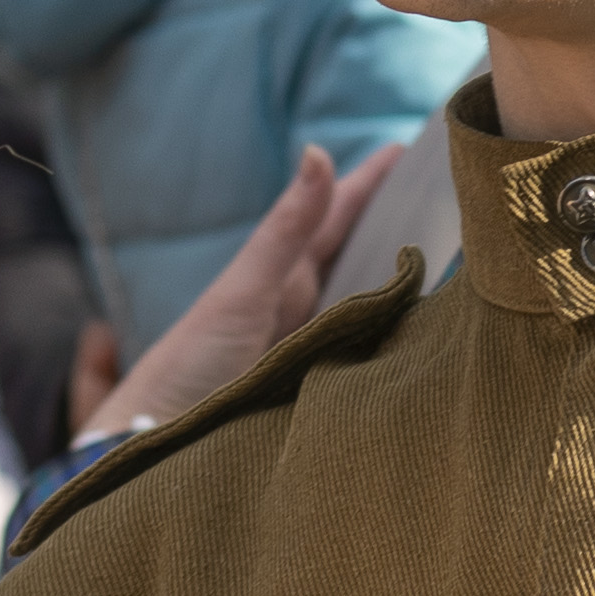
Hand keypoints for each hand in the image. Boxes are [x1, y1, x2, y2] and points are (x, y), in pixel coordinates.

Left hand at [85, 140, 407, 440]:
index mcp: (277, 281)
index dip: (367, 188)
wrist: (155, 445)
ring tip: (439, 247)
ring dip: (395, 275)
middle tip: (438, 190)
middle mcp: (294, 310)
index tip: (406, 150)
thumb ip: (285, 231)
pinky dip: (389, 329)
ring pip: (360, 301)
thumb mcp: (243, 292)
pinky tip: (416, 326)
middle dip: (392, 225)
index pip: (331, 221)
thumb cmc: (188, 365)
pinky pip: (364, 349)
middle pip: (351, 257)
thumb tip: (316, 153)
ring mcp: (307, 349)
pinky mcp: (315, 391)